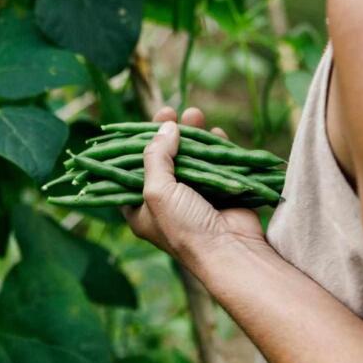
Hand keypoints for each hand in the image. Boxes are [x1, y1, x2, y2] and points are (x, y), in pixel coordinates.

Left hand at [123, 107, 267, 268]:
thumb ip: (156, 156)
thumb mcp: (157, 190)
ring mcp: (193, 196)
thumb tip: (166, 127)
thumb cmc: (185, 227)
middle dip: (167, 134)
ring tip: (194, 113)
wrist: (231, 251)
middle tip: (169, 111)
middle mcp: (165, 202)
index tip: (143, 123)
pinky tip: (215, 132)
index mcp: (140, 208)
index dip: (136, 145)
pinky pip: (214, 163)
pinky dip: (214, 147)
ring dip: (192, 135)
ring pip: (189, 157)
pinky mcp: (218, 191)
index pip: (131, 170)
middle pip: (162, 159)